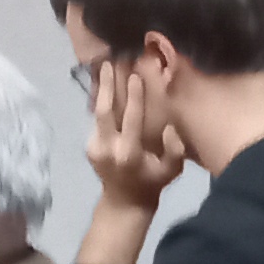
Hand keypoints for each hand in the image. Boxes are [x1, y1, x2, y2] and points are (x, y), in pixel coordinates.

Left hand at [84, 59, 191, 210]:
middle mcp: (108, 148)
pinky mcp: (88, 145)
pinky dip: (100, 101)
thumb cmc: (153, 182)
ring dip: (101, 90)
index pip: (130, 119)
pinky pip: (95, 119)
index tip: (135, 75)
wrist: (124, 201)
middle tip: (109, 62)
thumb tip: (169, 128)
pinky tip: (105, 86)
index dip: (133, 97)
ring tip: (104, 67)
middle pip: (103, 111)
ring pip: (96, 113)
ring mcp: (94, 147)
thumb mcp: (172, 170)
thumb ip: (174, 149)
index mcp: (129, 154)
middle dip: (106, 85)